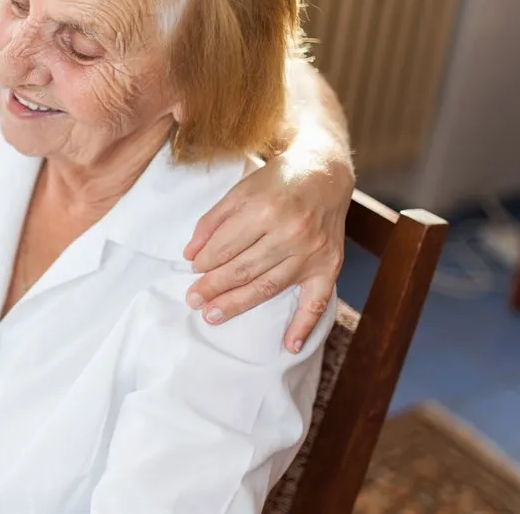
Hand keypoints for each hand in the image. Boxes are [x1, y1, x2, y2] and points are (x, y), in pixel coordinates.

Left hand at [183, 153, 352, 351]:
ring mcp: (312, 253)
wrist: (323, 173)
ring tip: (212, 316)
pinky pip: (317, 302)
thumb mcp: (239, 191)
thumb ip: (212, 222)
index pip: (226, 246)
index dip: (204, 262)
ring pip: (268, 287)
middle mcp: (291, 233)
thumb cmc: (276, 182)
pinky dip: (304, 326)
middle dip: (213, 287)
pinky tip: (288, 346)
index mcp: (266, 210)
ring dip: (238, 304)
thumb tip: (189, 255)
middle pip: (243, 270)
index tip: (192, 271)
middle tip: (192, 301)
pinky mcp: (329, 266)